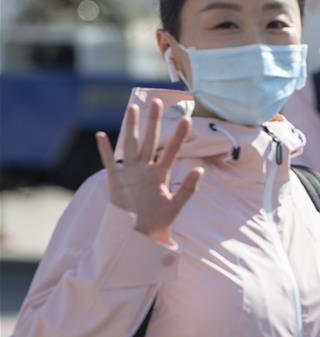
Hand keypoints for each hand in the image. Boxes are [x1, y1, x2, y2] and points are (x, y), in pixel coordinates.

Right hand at [95, 99, 203, 244]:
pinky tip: (101, 135)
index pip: (171, 150)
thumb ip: (188, 189)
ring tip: (133, 108)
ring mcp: (130, 173)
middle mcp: (146, 169)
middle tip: (158, 101)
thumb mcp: (175, 205)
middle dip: (154, 121)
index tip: (187, 119)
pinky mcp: (115, 180)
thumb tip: (200, 170)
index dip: (178, 136)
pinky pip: (109, 162)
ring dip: (131, 127)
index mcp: (161, 174)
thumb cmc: (159, 221)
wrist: (139, 235)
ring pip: (130, 145)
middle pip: (150, 140)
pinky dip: (105, 150)